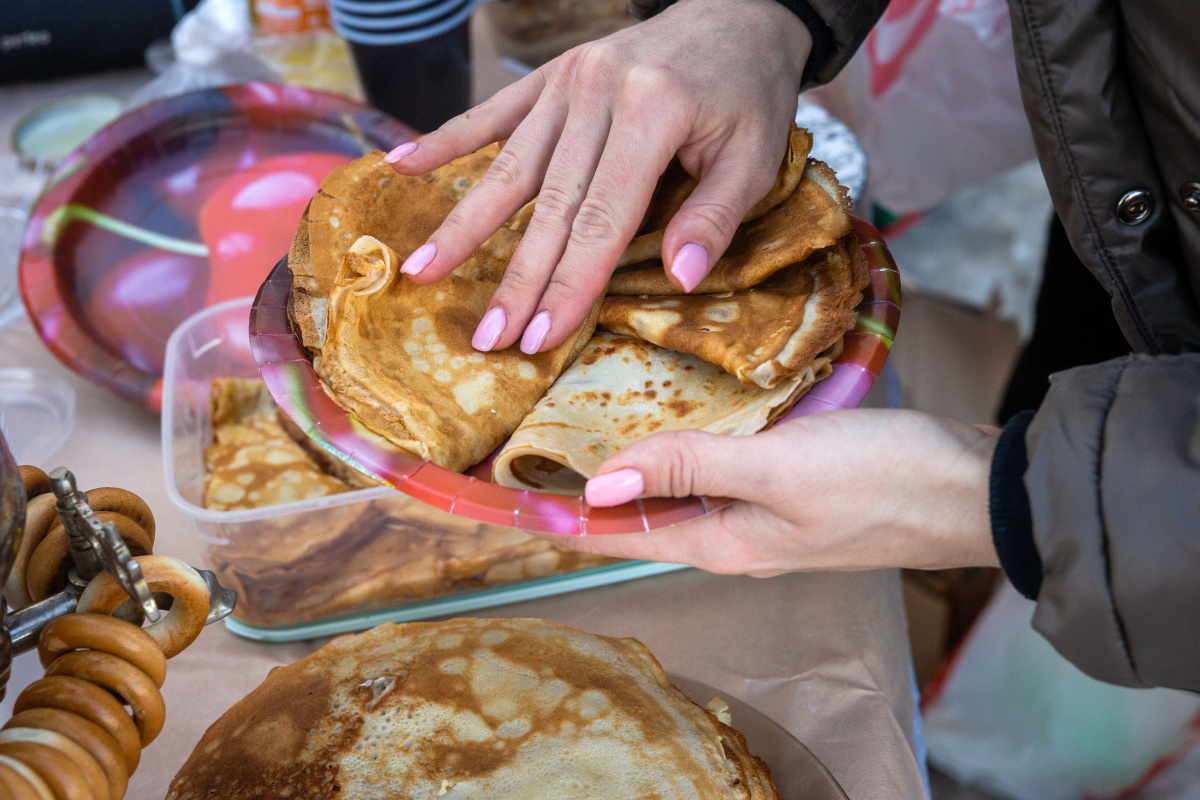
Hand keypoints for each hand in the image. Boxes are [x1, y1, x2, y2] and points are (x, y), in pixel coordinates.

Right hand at [386, 0, 810, 353]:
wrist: (737, 13)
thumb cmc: (748, 93)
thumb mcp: (755, 156)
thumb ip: (716, 216)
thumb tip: (678, 278)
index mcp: (652, 113)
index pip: (602, 220)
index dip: (568, 284)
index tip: (537, 338)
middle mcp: (598, 94)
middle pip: (548, 205)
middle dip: (515, 278)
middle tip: (484, 336)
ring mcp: (567, 82)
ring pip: (509, 167)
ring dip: (465, 224)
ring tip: (421, 270)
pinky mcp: (551, 77)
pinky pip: (492, 113)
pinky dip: (446, 141)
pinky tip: (401, 167)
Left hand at [540, 410, 1000, 575]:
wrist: (974, 487)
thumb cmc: (880, 478)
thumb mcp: (778, 467)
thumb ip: (691, 468)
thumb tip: (598, 483)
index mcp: (719, 541)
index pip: (613, 532)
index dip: (553, 517)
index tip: (495, 502)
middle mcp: (731, 536)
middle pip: (636, 516)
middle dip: (578, 493)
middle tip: (523, 456)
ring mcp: (761, 514)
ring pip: (673, 493)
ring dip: (625, 471)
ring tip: (575, 438)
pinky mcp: (788, 486)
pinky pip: (712, 474)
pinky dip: (677, 452)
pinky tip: (667, 424)